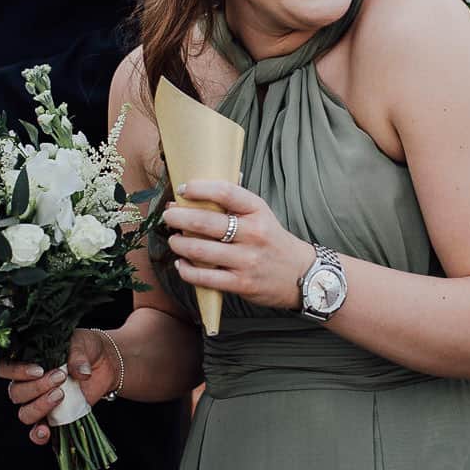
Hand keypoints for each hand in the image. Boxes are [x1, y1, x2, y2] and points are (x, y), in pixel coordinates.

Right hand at [0, 327, 117, 447]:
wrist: (104, 363)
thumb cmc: (86, 349)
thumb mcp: (82, 344)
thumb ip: (77, 356)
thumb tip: (81, 373)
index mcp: (27, 362)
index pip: (5, 369)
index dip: (16, 372)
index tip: (38, 370)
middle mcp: (28, 384)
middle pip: (17, 393)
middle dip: (37, 388)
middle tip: (60, 377)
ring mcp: (39, 403)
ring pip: (25, 413)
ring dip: (40, 407)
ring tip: (61, 395)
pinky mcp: (53, 418)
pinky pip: (38, 432)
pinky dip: (39, 434)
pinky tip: (47, 432)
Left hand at [162, 180, 312, 310]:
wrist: (300, 274)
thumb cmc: (273, 240)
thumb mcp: (262, 215)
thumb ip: (235, 202)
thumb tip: (201, 186)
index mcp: (258, 211)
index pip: (226, 192)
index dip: (199, 188)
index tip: (183, 189)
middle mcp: (254, 234)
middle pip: (207, 222)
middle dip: (180, 217)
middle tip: (169, 216)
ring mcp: (247, 260)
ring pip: (201, 251)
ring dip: (180, 244)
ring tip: (174, 240)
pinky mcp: (241, 283)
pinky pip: (205, 277)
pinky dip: (187, 271)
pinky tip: (181, 265)